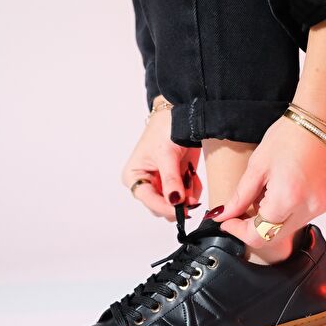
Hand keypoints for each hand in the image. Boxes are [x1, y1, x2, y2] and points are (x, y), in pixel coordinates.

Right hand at [121, 101, 202, 221]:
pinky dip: (192, 190)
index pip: (147, 199)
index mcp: (134, 176)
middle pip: (160, 207)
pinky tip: (192, 175)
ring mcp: (161, 184)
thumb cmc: (165, 128)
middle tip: (191, 195)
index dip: (165, 207)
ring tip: (190, 176)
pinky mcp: (175, 182)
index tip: (182, 211)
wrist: (182, 115)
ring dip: (186, 196)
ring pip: (175, 205)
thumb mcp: (167, 155)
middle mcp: (145, 183)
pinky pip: (185, 197)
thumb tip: (175, 202)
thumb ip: (171, 180)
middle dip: (177, 202)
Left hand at [215, 113, 325, 244]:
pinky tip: (277, 192)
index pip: (257, 235)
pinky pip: (298, 218)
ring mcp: (319, 207)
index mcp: (288, 199)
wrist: (324, 119)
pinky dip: (282, 213)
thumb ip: (240, 196)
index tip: (226, 221)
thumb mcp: (258, 165)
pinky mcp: (324, 202)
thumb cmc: (292, 134)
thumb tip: (224, 214)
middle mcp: (307, 209)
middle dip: (251, 228)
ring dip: (267, 221)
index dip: (237, 231)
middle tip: (237, 211)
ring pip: (285, 230)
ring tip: (260, 194)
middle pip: (272, 237)